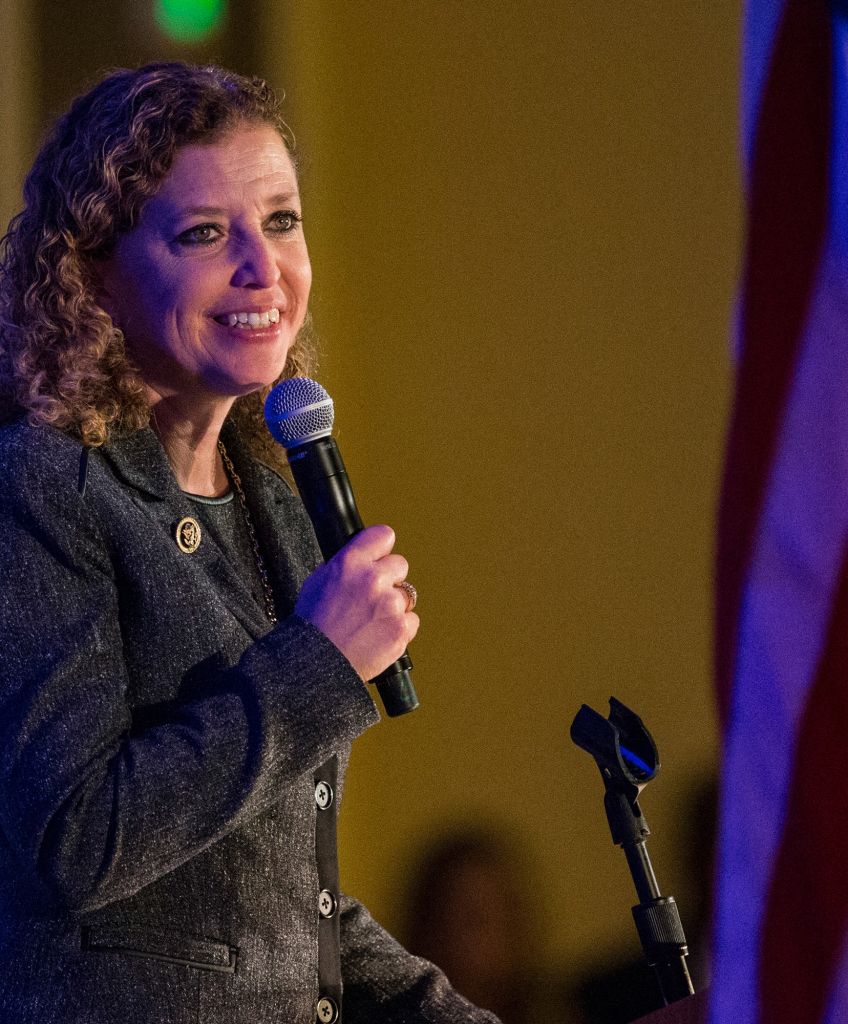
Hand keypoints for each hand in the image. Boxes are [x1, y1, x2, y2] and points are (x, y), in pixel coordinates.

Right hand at [295, 524, 419, 680]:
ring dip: (394, 605)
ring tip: (371, 621)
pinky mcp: (402, 628)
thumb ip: (347, 564)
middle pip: (400, 564)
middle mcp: (373, 579)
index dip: (382, 548)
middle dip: (389, 579)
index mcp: (350, 562)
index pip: (384, 535)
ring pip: (407, 594)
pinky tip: (379, 635)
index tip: (380, 557)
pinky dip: (400, 627)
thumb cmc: (313, 624)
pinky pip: (411, 620)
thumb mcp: (320, 580)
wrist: (317, 663)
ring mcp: (390, 604)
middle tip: (371, 598)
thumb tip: (366, 556)